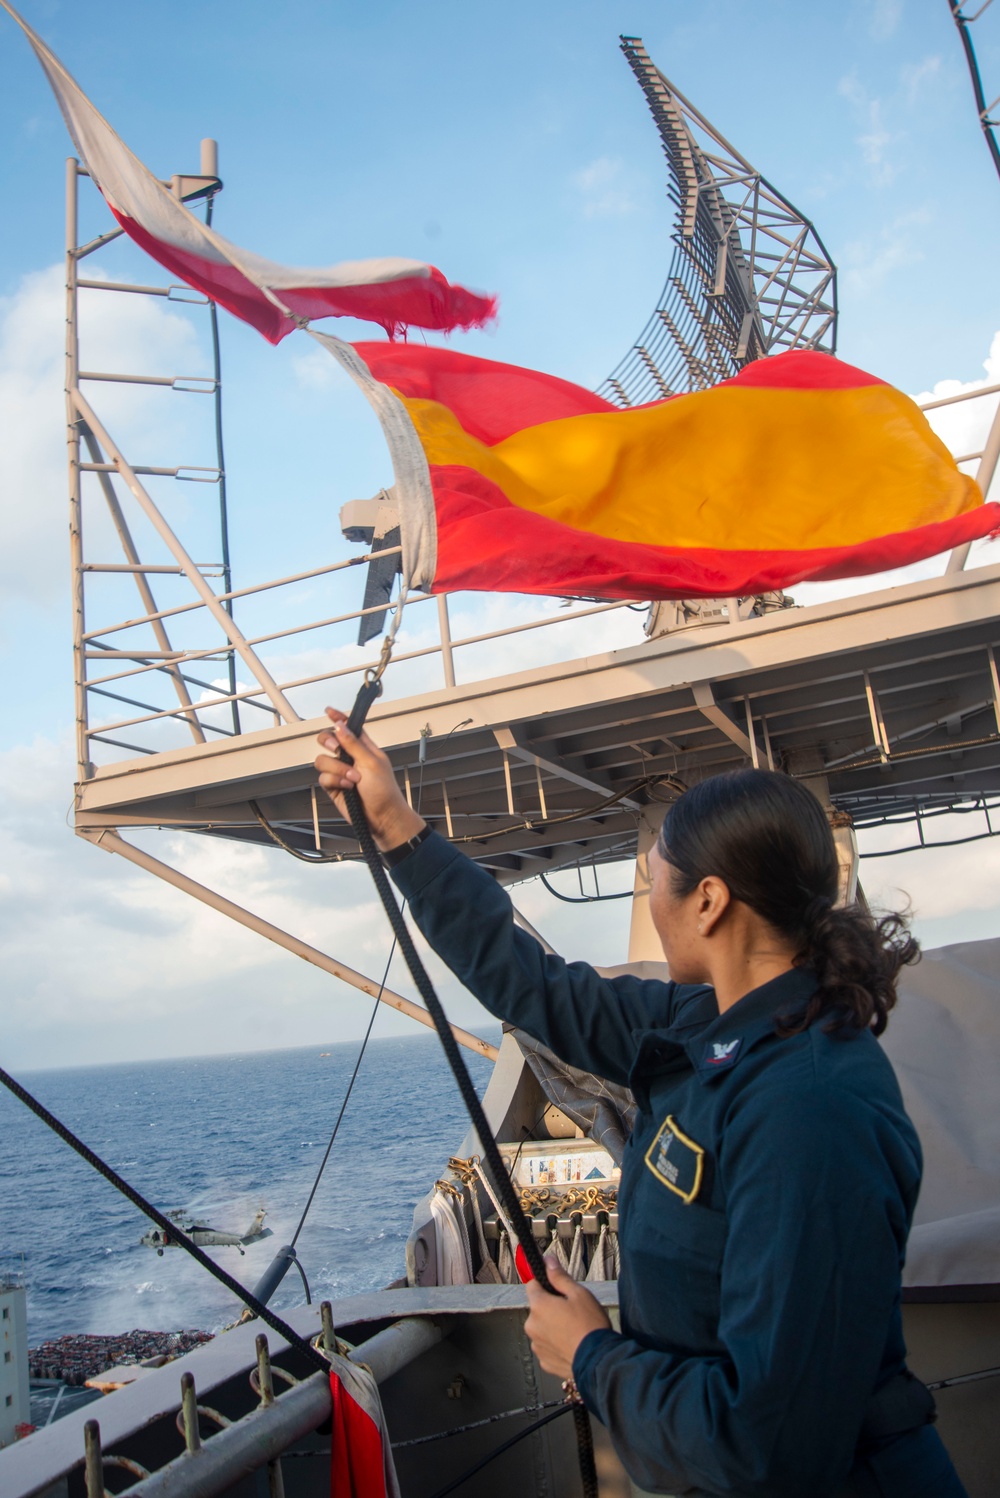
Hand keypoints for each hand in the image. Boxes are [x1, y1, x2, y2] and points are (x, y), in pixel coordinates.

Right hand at [314, 707, 425, 851]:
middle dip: (328, 742)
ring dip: (337, 769)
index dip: (338, 718)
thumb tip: (341, 725)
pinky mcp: (333, 786)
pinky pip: (323, 778)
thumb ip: (353, 744)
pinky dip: (335, 782)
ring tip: (352, 779)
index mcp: (363, 747)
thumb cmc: (385, 791)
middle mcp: (349, 757)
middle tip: (335, 748)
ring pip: (322, 760)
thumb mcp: (372, 762)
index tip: (329, 711)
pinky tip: (347, 788)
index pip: (348, 727)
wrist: (381, 817)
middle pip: (327, 740)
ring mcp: (340, 772)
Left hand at [524, 1256, 610, 1380]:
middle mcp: (532, 1326)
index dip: (545, 1282)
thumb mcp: (579, 1293)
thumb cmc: (590, 1327)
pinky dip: (556, 1343)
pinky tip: (571, 1342)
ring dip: (552, 1326)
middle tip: (571, 1309)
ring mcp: (537, 1345)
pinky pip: (547, 1345)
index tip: (555, 1285)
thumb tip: (548, 1261)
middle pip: (538, 1308)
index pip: (532, 1284)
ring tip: (573, 1328)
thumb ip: (559, 1276)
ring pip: (542, 1327)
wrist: (598, 1361)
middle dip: (551, 1306)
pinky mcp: (544, 1361)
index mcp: (539, 1306)